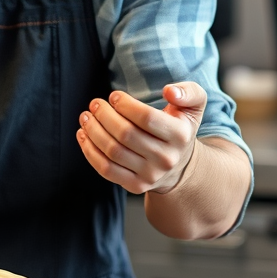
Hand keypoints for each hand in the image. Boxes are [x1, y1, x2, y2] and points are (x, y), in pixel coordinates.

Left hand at [76, 83, 206, 194]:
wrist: (179, 166)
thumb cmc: (179, 128)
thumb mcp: (193, 107)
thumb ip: (189, 92)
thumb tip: (170, 91)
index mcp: (180, 135)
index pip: (147, 118)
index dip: (125, 105)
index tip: (114, 96)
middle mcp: (166, 158)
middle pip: (126, 134)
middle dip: (104, 115)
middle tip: (95, 104)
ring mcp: (150, 175)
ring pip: (113, 151)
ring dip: (93, 131)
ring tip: (86, 117)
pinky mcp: (135, 186)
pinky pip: (106, 169)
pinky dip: (89, 151)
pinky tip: (83, 134)